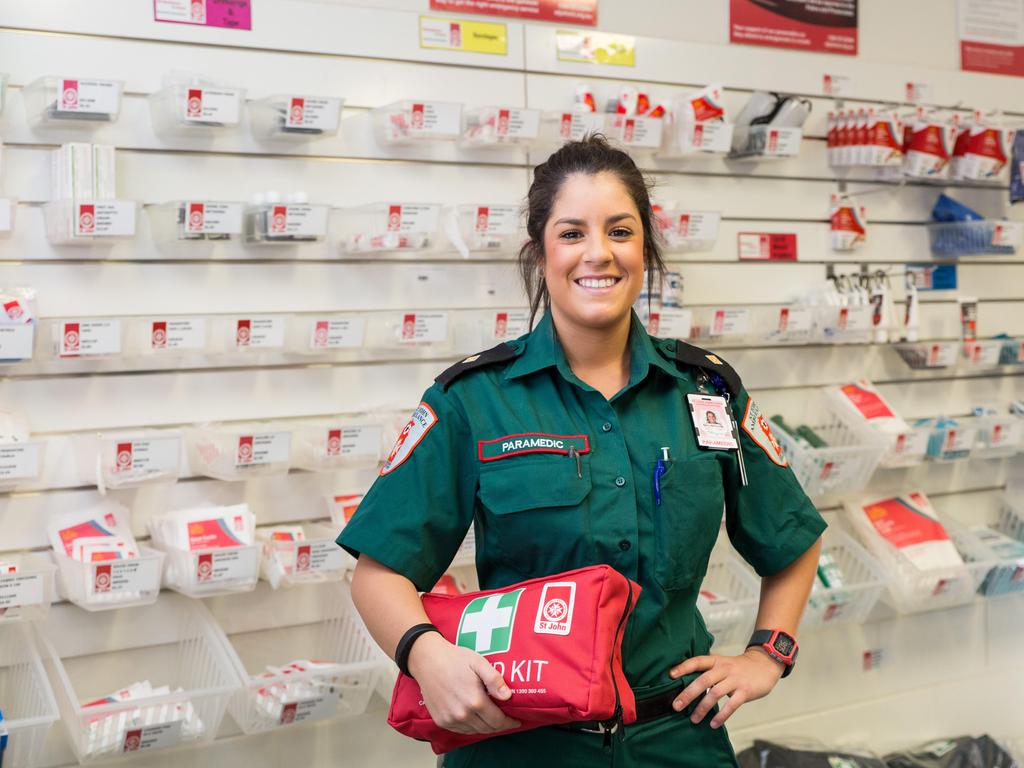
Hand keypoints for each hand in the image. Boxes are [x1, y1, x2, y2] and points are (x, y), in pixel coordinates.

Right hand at [407, 631, 521, 734]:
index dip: (509, 722)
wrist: (427, 660)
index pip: (498, 721)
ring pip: (475, 731)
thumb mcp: (478, 663)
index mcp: (475, 701)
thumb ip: (494, 680)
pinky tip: (475, 718)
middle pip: (488, 729)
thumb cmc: (454, 659)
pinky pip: (462, 730)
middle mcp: (462, 714)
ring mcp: (450, 720)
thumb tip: (507, 696)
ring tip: (492, 718)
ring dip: (486, 727)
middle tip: (506, 719)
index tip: (516, 720)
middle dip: (499, 725)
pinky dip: (471, 727)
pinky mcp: (441, 721)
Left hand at [668, 648, 784, 728]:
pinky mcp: (745, 691)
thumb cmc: (739, 667)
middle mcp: (724, 668)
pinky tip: (713, 724)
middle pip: (703, 680)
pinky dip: (721, 716)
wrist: (765, 665)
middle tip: (676, 706)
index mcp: (716, 661)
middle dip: (688, 694)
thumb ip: (708, 669)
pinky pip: (731, 705)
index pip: (697, 662)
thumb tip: (686, 678)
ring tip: (693, 719)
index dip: (683, 667)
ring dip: (702, 708)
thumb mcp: (723, 662)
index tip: (670, 676)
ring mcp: (735, 680)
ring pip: (715, 694)